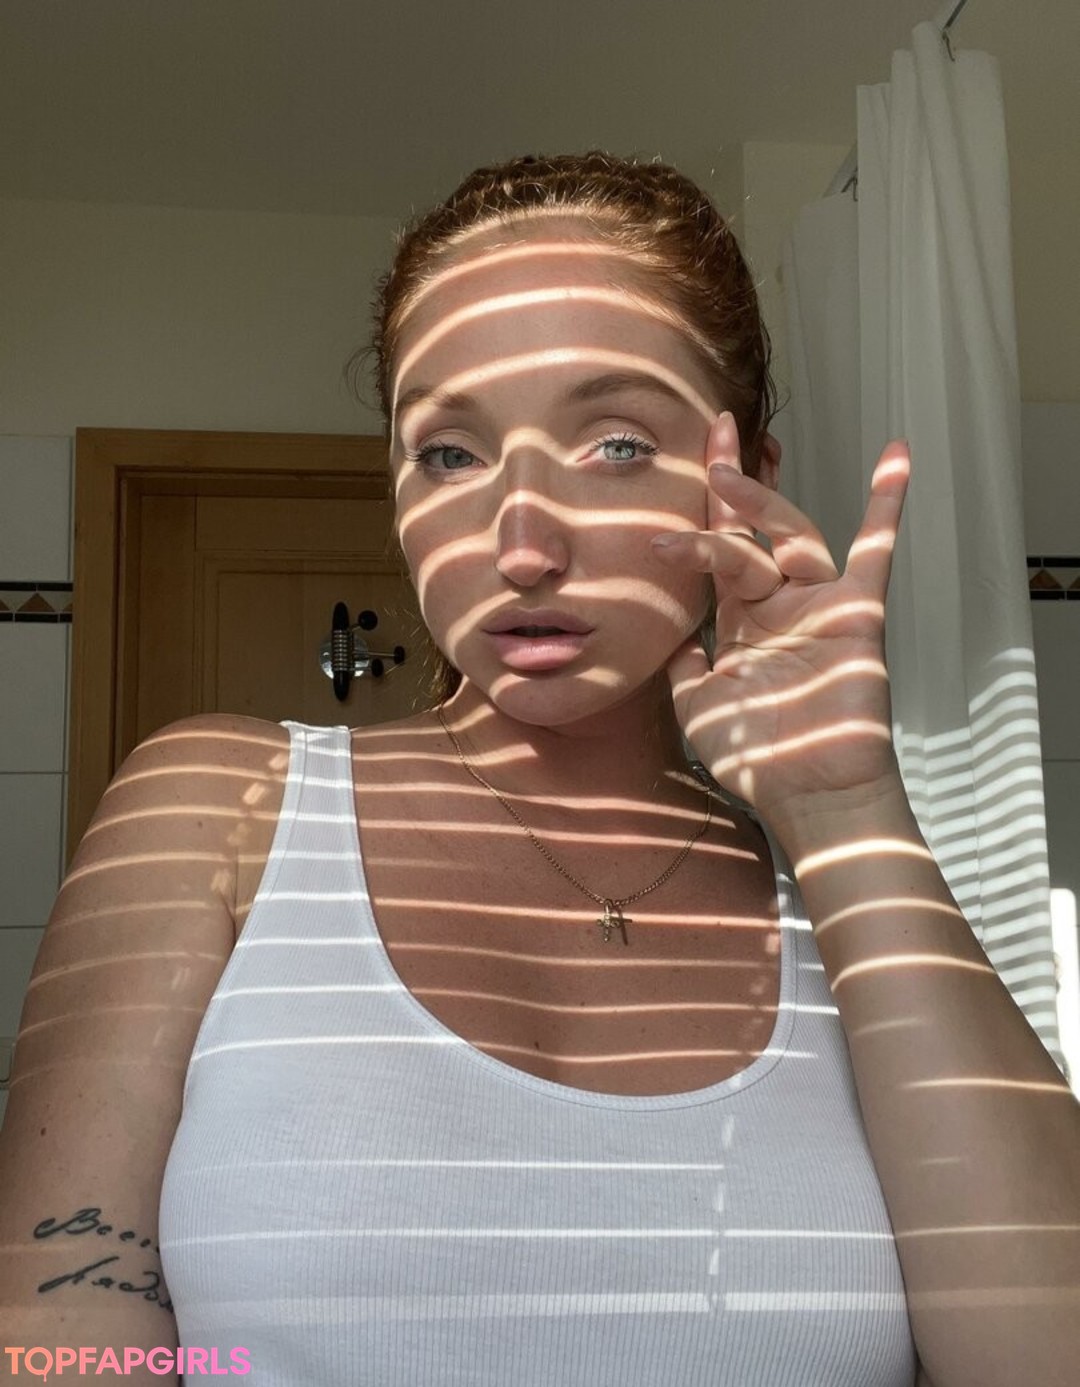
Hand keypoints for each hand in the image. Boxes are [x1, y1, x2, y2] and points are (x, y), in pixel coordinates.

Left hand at [653, 411, 909, 829]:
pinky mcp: (855, 615)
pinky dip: (887, 508)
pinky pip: (874, 555)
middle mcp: (778, 606)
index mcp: (740, 623)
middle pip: (751, 530)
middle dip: (729, 484)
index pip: (718, 553)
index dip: (699, 513)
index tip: (683, 471)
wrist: (806, 795)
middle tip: (712, 437)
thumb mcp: (697, 705)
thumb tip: (674, 640)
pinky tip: (896, 458)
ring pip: (791, 536)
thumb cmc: (756, 757)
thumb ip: (684, 664)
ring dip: (761, 502)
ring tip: (728, 473)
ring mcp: (817, 607)